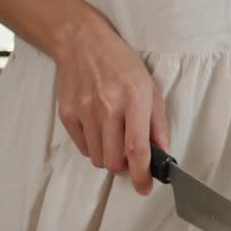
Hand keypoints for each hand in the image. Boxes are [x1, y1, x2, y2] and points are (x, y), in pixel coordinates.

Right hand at [53, 19, 168, 194]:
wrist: (82, 43)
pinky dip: (94, 146)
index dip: (142, 174)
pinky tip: (100, 129)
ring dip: (109, 157)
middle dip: (125, 167)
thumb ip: (158, 124)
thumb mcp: (150, 89)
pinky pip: (83, 147)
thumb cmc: (122, 64)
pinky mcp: (67, 114)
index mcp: (133, 100)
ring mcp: (84, 111)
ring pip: (98, 158)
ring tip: (115, 138)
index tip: (144, 188)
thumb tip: (162, 154)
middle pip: (114, 161)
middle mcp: (107, 107)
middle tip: (131, 156)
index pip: (137, 148)